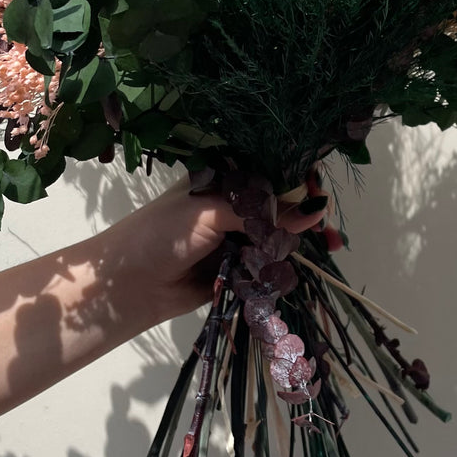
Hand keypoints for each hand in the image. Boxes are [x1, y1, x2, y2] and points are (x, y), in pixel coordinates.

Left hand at [97, 176, 328, 328]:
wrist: (126, 286)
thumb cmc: (160, 235)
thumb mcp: (212, 213)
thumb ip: (265, 212)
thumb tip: (316, 210)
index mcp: (225, 177)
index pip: (273, 169)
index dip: (300, 179)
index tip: (320, 195)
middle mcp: (234, 203)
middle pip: (283, 204)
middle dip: (309, 216)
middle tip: (330, 234)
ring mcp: (236, 236)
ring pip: (280, 235)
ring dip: (300, 243)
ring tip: (329, 246)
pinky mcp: (237, 267)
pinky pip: (268, 264)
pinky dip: (282, 267)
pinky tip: (297, 268)